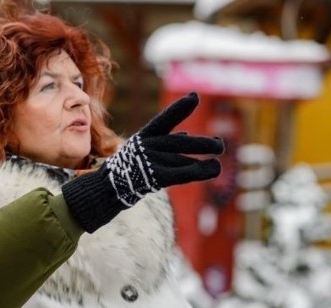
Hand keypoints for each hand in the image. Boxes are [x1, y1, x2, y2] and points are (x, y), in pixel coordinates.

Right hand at [104, 92, 223, 204]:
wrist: (110, 188)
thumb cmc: (131, 166)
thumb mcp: (144, 148)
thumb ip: (166, 141)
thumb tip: (186, 135)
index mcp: (145, 136)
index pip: (164, 119)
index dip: (179, 108)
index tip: (195, 97)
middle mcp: (147, 146)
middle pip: (179, 144)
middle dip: (202, 144)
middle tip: (220, 145)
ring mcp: (149, 162)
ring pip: (183, 161)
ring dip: (203, 164)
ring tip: (217, 165)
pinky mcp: (154, 177)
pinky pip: (181, 174)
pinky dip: (199, 172)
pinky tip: (214, 169)